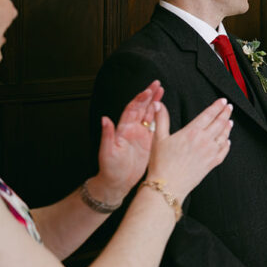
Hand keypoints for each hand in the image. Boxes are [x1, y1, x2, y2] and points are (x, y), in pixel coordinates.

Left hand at [92, 81, 163, 202]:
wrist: (117, 182)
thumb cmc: (110, 169)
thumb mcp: (107, 152)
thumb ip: (107, 135)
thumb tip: (104, 119)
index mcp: (123, 129)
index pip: (132, 110)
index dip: (140, 100)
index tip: (148, 91)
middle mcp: (131, 129)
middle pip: (141, 108)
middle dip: (148, 95)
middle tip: (157, 84)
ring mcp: (139, 135)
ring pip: (148, 114)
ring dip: (154, 102)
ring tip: (161, 91)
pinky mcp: (147, 142)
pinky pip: (153, 125)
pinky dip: (158, 115)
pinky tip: (162, 108)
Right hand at [146, 98, 232, 199]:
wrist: (168, 185)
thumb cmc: (161, 163)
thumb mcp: (158, 138)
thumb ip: (161, 119)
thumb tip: (158, 105)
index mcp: (192, 131)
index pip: (209, 114)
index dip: (217, 106)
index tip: (222, 101)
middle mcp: (204, 140)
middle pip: (219, 123)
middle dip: (226, 113)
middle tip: (229, 107)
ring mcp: (210, 152)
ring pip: (224, 136)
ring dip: (228, 127)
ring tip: (230, 121)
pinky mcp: (212, 163)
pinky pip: (224, 151)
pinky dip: (227, 144)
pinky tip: (227, 141)